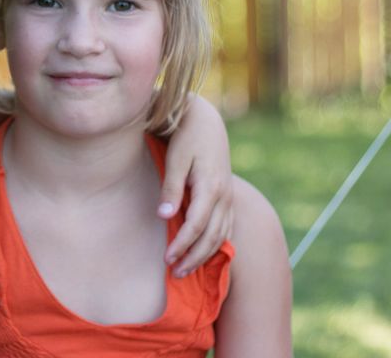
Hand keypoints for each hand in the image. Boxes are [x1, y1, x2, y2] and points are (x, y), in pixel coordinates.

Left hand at [158, 94, 233, 276]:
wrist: (206, 121)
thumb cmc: (186, 138)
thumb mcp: (175, 159)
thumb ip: (171, 188)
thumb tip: (164, 216)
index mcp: (210, 187)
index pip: (197, 225)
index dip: (182, 244)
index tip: (167, 259)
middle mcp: (224, 196)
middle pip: (212, 237)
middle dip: (194, 257)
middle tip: (175, 273)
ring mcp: (229, 197)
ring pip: (221, 235)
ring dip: (204, 255)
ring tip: (186, 269)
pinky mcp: (228, 196)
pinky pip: (226, 227)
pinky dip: (216, 244)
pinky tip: (203, 253)